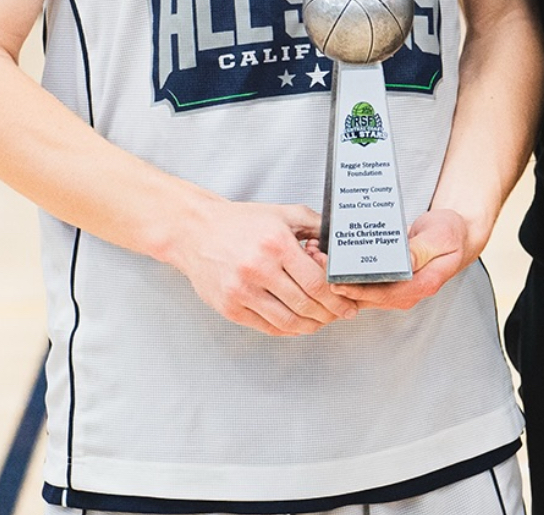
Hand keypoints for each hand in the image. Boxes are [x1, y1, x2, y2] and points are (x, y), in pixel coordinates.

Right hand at [169, 198, 358, 336]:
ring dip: (310, 325)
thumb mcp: (281, 214)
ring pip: (288, 321)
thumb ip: (314, 225)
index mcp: (275, 243)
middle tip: (339, 315)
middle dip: (329, 314)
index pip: (316, 281)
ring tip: (321, 321)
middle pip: (305, 304)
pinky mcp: (230, 308)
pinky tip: (297, 323)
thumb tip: (341, 245)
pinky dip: (287, 329)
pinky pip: (267, 327)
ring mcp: (242, 291)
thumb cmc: (240, 222)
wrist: (195, 231)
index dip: (337, 298)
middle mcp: (259, 268)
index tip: (348, 304)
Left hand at [330, 208, 473, 311]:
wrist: (459, 234)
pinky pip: (365, 281)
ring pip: (362, 289)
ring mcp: (397, 288)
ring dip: (338, 276)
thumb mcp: (441, 237)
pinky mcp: (389, 280)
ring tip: (316, 255)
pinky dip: (347, 271)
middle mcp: (406, 292)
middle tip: (315, 261)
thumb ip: (421, 250)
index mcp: (420, 285)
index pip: (382, 294)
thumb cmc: (452, 233)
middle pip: (366, 294)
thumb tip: (403, 261)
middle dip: (339, 282)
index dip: (357, 289)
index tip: (334, 281)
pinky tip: (330, 257)